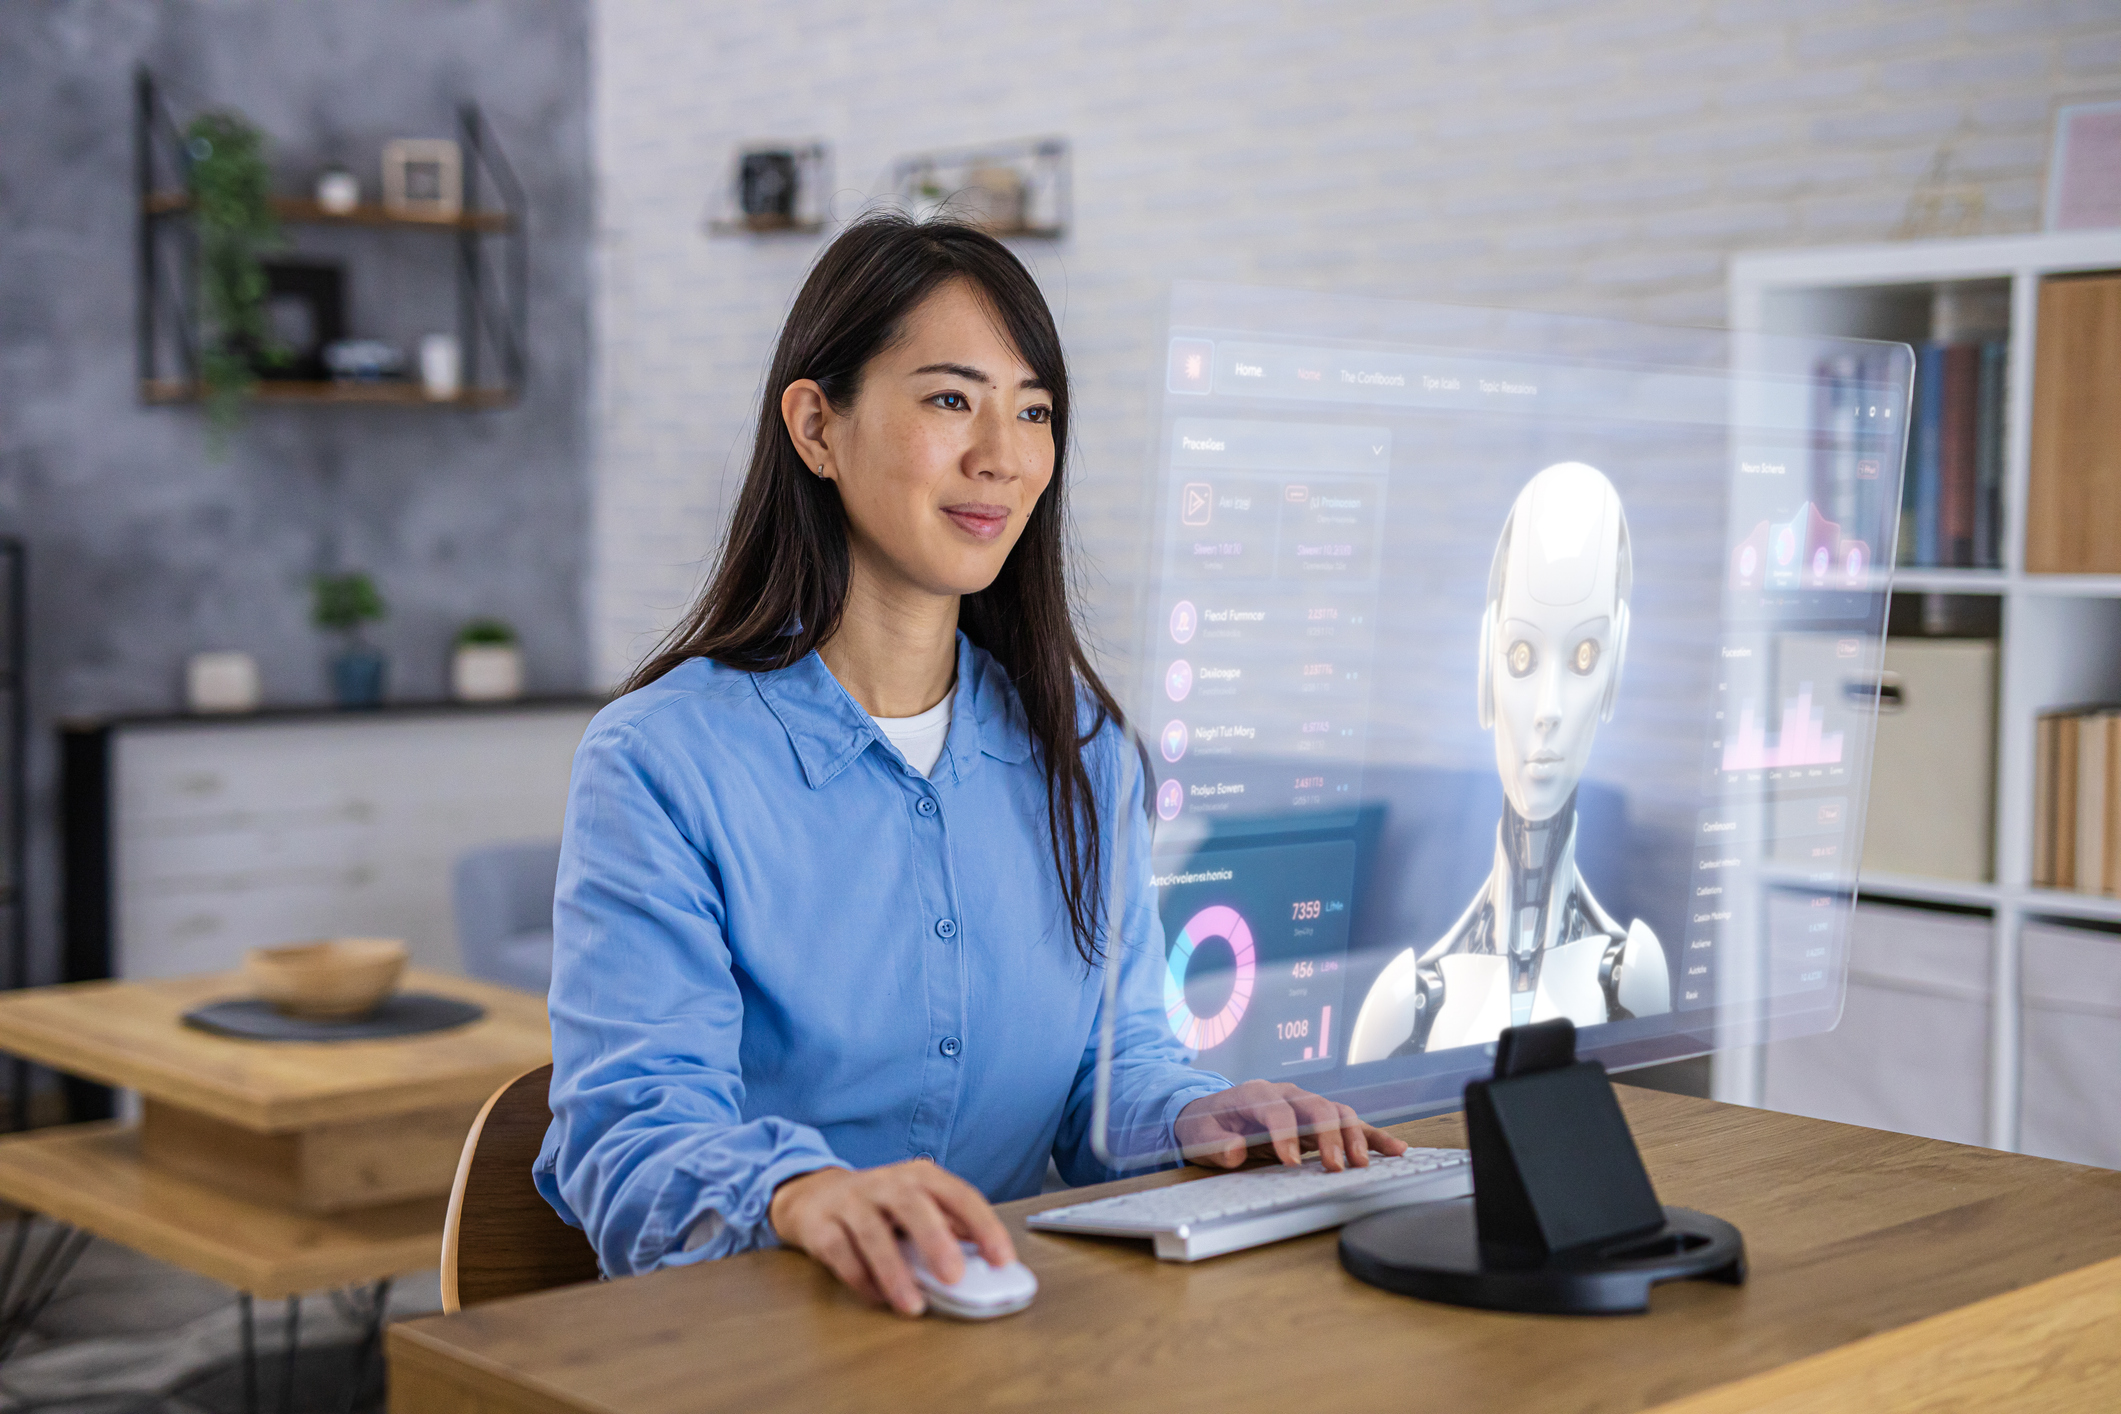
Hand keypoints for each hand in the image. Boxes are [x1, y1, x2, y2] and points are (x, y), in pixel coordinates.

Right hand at [768, 1159, 1015, 1316]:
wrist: (814, 1194)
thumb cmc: (879, 1205)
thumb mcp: (918, 1205)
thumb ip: (949, 1227)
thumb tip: (985, 1263)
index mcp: (920, 1176)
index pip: (959, 1195)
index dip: (984, 1226)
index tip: (1002, 1259)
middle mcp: (886, 1183)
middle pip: (912, 1205)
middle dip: (935, 1241)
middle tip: (954, 1277)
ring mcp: (850, 1202)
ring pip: (873, 1234)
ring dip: (895, 1273)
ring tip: (914, 1305)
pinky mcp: (821, 1226)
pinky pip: (842, 1254)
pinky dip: (862, 1279)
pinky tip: (879, 1297)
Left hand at [1175, 1081, 1408, 1171]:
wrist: (1211, 1114)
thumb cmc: (1207, 1126)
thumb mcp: (1200, 1137)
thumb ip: (1217, 1145)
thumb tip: (1236, 1150)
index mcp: (1255, 1094)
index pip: (1277, 1110)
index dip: (1285, 1135)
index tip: (1290, 1162)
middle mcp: (1286, 1093)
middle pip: (1316, 1107)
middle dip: (1329, 1137)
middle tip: (1335, 1168)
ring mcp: (1305, 1104)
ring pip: (1339, 1113)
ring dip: (1355, 1136)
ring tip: (1365, 1163)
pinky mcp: (1318, 1120)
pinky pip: (1350, 1124)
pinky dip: (1372, 1136)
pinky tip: (1395, 1149)